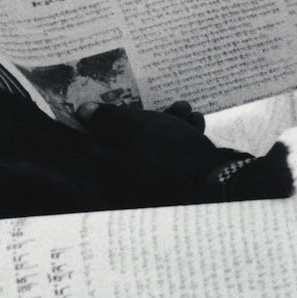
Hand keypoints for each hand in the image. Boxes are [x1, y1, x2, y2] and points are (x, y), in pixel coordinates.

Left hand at [84, 101, 228, 200]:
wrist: (213, 180)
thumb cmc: (162, 151)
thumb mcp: (126, 125)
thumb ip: (102, 118)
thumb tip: (83, 112)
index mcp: (106, 179)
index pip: (96, 147)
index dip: (106, 121)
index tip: (116, 106)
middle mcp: (125, 190)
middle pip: (129, 146)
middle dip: (147, 120)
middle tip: (158, 105)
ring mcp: (152, 192)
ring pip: (155, 149)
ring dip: (170, 125)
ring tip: (185, 110)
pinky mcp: (177, 190)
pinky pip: (173, 160)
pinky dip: (182, 140)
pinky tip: (195, 123)